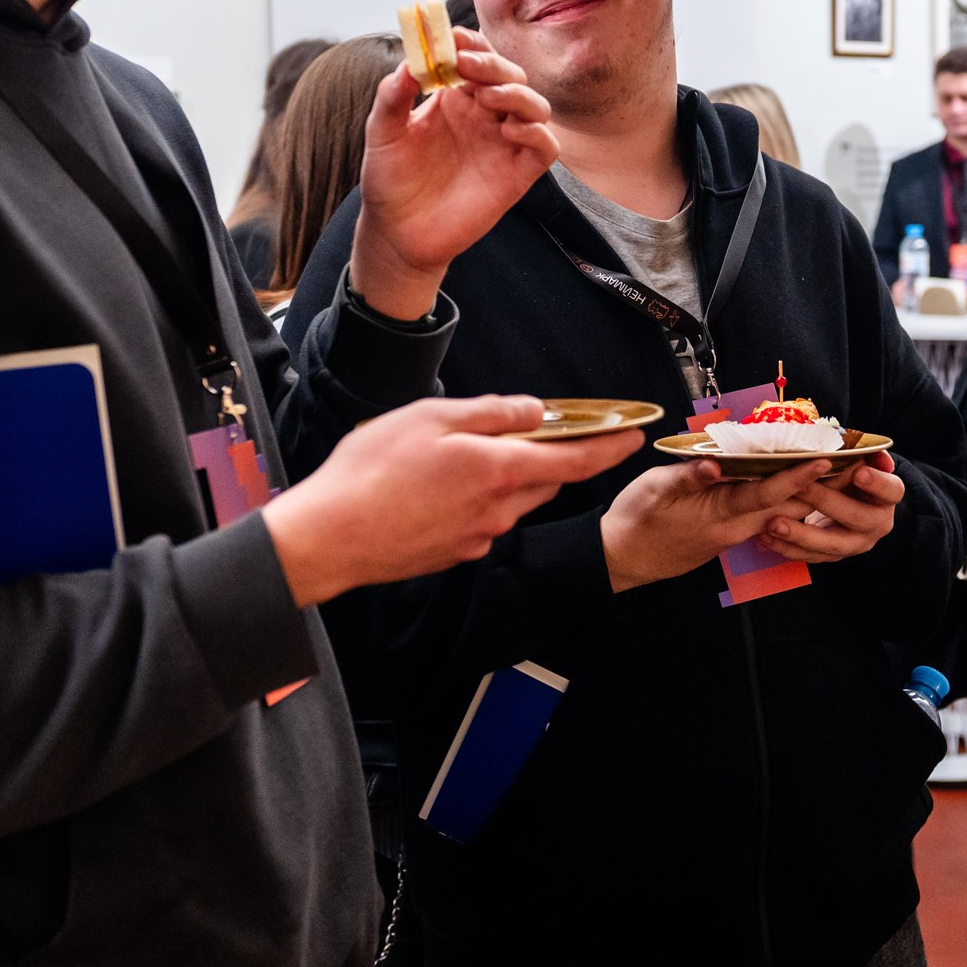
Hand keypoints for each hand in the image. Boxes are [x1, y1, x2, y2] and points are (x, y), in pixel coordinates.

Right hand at [263, 396, 639, 606]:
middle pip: (548, 479)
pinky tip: (440, 487)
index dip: (611, 447)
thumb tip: (535, 411)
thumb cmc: (371, 471)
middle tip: (539, 429)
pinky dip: (480, 499)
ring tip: (467, 455)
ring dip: (511, 477)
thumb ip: (491, 414)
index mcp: (498, 469)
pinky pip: (485, 520)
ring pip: (515, 500)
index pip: (576, 460)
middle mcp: (499, 510)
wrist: (330, 538)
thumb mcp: (430, 418)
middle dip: (555, 455)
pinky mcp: (457, 554)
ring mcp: (479, 537)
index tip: (636, 435)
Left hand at [349, 31, 556, 318]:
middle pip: (509, 74)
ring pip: (535, 105)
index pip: (475, 57)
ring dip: (517, 93)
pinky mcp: (517, 175)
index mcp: (454, 98)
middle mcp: (484, 116)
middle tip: (467, 64)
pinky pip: (544, 146)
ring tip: (487, 97)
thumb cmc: (389, 180)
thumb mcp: (381, 133)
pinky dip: (536, 132)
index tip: (452, 39)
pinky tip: (508, 130)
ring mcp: (503, 144)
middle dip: (492, 63)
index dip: (470, 43)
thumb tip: (408, 63)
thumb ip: (392, 97)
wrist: (396, 234)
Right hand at [600, 459, 834, 592]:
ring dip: (806, 494)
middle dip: (818, 487)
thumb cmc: (635, 520)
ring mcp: (734, 534)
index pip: (766, 495)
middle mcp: (735, 529)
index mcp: (719, 516)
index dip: (795, 478)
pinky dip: (784, 499)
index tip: (822, 461)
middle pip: (786, 508)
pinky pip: (766, 517)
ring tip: (834, 469)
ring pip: (779, 514)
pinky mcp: (730, 534)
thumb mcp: (653, 491)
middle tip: (848, 463)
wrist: (623, 558)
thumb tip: (712, 463)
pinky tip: (796, 484)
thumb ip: (685, 477)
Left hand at [752, 453, 906, 565]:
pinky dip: (788, 549)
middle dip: (826, 502)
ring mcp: (857, 544)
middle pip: (857, 517)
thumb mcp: (861, 460)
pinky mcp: (835, 556)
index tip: (857, 471)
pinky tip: (766, 539)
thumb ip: (861, 452)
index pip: (891, 489)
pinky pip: (812, 557)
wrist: (856, 506)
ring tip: (773, 524)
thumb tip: (863, 447)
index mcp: (889, 496)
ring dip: (801, 535)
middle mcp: (878, 524)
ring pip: (832, 545)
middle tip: (799, 488)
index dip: (876, 482)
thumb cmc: (854, 473)